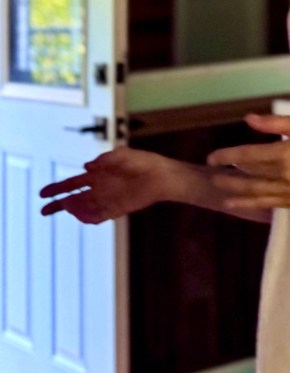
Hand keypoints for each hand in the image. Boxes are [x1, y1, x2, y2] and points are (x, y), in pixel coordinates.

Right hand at [39, 147, 170, 223]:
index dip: (57, 189)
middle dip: (58, 205)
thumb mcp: (121, 155)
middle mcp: (100, 189)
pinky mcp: (119, 208)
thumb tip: (86, 167)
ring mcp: (108, 200)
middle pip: (74, 199)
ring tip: (67, 207)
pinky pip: (101, 216)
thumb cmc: (143, 162)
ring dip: (74, 209)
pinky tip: (82, 217)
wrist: (162, 175)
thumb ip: (103, 160)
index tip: (42, 194)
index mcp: (97, 176)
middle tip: (43, 210)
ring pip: (85, 208)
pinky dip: (90, 217)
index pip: (72, 184)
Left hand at [206, 114, 289, 208]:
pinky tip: (235, 203)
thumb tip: (249, 120)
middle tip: (211, 172)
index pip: (248, 155)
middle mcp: (284, 175)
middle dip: (227, 174)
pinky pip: (265, 203)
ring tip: (219, 187)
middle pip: (248, 175)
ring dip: (234, 190)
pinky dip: (248, 204)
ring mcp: (288, 191)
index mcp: (285, 153)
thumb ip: (274, 123)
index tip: (213, 157)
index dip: (227, 156)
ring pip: (254, 192)